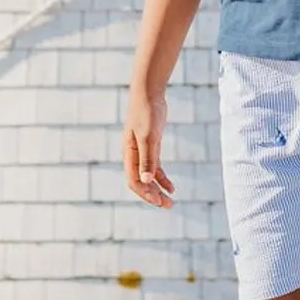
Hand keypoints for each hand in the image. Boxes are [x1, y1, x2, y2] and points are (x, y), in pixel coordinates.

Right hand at [123, 88, 174, 207]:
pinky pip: (155, 167)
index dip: (146, 193)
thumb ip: (147, 159)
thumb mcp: (148, 137)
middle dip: (153, 196)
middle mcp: (133, 155)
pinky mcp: (151, 146)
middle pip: (141, 182)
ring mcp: (141, 151)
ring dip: (158, 189)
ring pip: (149, 177)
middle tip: (168, 206)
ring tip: (170, 201)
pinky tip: (171, 187)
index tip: (159, 201)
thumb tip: (146, 181)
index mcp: (128, 154)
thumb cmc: (147, 112)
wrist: (149, 93)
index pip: (134, 181)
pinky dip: (162, 178)